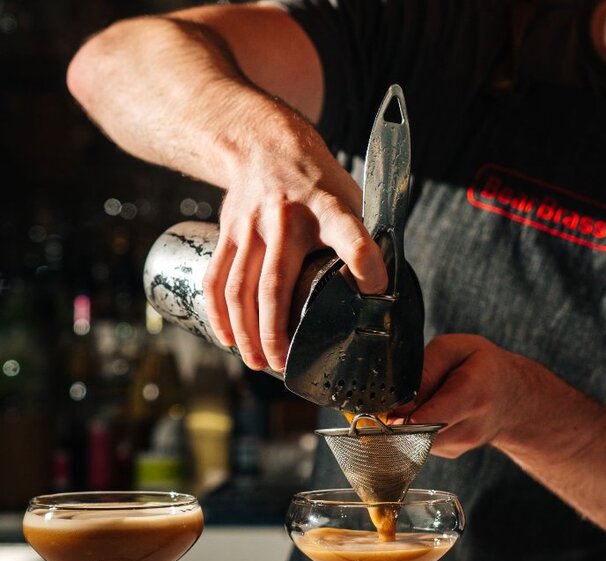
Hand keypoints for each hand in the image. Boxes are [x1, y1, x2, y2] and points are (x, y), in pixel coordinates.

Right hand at [202, 121, 387, 371]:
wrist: (263, 145)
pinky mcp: (227, 234)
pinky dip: (219, 314)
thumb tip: (384, 290)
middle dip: (278, 330)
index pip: (349, 233)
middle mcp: (285, 218)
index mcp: (327, 207)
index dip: (364, 261)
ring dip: (248, 332)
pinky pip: (216, 279)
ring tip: (261, 363)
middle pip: (276, 283)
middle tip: (286, 364)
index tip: (375, 290)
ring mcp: (250, 227)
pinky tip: (229, 340)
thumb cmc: (317, 182)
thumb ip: (364, 238)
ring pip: (240, 288)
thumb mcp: (351, 197)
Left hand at [392, 334, 539, 458]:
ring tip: (427, 400)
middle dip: (401, 416)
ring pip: (415, 438)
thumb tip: (399, 402)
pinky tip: (434, 411)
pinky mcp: (452, 452)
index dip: (404, 417)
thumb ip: (426, 369)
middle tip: (403, 398)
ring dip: (410, 421)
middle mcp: (470, 427)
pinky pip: (421, 441)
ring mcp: (462, 444)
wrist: (513, 397)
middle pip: (418, 432)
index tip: (392, 412)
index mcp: (474, 395)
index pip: (431, 418)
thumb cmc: (483, 367)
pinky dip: (419, 426)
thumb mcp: (456, 348)